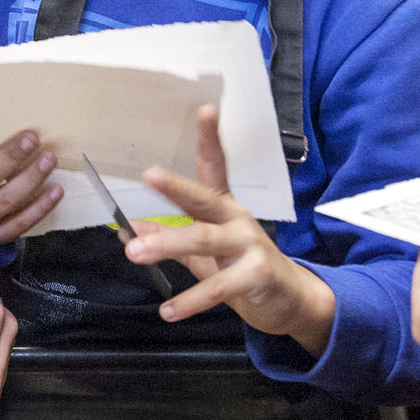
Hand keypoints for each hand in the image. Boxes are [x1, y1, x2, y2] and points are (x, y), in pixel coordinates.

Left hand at [126, 106, 335, 351]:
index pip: (214, 167)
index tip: (206, 109)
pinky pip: (218, 287)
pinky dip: (190, 301)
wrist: (290, 301)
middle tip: (150, 175)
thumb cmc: (242, 269)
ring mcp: (249, 246)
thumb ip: (169, 238)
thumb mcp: (203, 253)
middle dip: (176, 187)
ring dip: (166, 244)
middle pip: (204, 199)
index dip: (210, 139)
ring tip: (134, 252)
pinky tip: (168, 310)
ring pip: (204, 240)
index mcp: (224, 208)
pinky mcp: (256, 275)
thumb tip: (128, 228)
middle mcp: (237, 219)